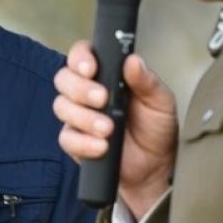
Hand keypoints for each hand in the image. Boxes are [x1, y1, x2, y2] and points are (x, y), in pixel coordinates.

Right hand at [52, 40, 177, 220]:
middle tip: (102, 98)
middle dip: (80, 88)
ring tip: (107, 128)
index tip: (91, 68)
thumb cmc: (156, 129)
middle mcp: (87, 93)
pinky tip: (101, 146)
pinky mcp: (75, 142)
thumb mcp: (160, 101)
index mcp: (107, 74)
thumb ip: (147, 81)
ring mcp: (78, 117)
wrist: (154, 167)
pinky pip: (67, 138)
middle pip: (64, 78)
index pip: (83, 55)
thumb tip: (133, 60)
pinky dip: (83, 142)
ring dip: (84, 117)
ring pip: (62, 107)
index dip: (81, 57)